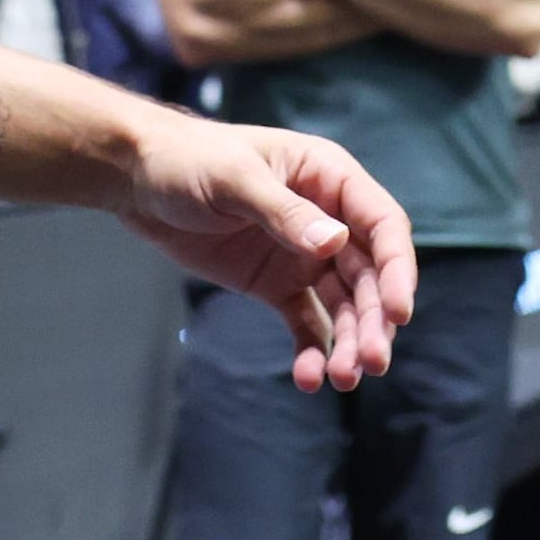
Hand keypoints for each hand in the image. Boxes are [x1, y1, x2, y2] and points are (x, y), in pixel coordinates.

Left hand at [118, 115, 417, 387]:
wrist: (140, 180)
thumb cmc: (189, 160)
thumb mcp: (234, 179)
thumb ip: (284, 213)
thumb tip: (335, 243)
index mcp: (329, 178)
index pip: (382, 225)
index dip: (397, 269)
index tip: (399, 314)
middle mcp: (328, 218)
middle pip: (368, 275)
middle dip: (374, 320)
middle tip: (372, 363)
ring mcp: (304, 255)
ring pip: (344, 305)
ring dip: (349, 342)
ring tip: (341, 379)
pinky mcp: (278, 284)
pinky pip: (307, 322)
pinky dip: (312, 350)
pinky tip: (309, 378)